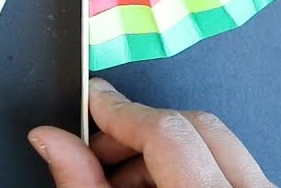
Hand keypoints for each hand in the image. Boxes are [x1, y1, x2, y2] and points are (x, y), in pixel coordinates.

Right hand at [28, 78, 274, 187]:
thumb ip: (82, 185)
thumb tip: (52, 140)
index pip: (165, 132)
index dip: (118, 111)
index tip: (90, 102)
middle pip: (194, 127)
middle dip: (136, 132)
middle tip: (95, 155)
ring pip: (214, 143)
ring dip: (160, 154)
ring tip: (118, 186)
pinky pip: (228, 166)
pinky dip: (187, 170)